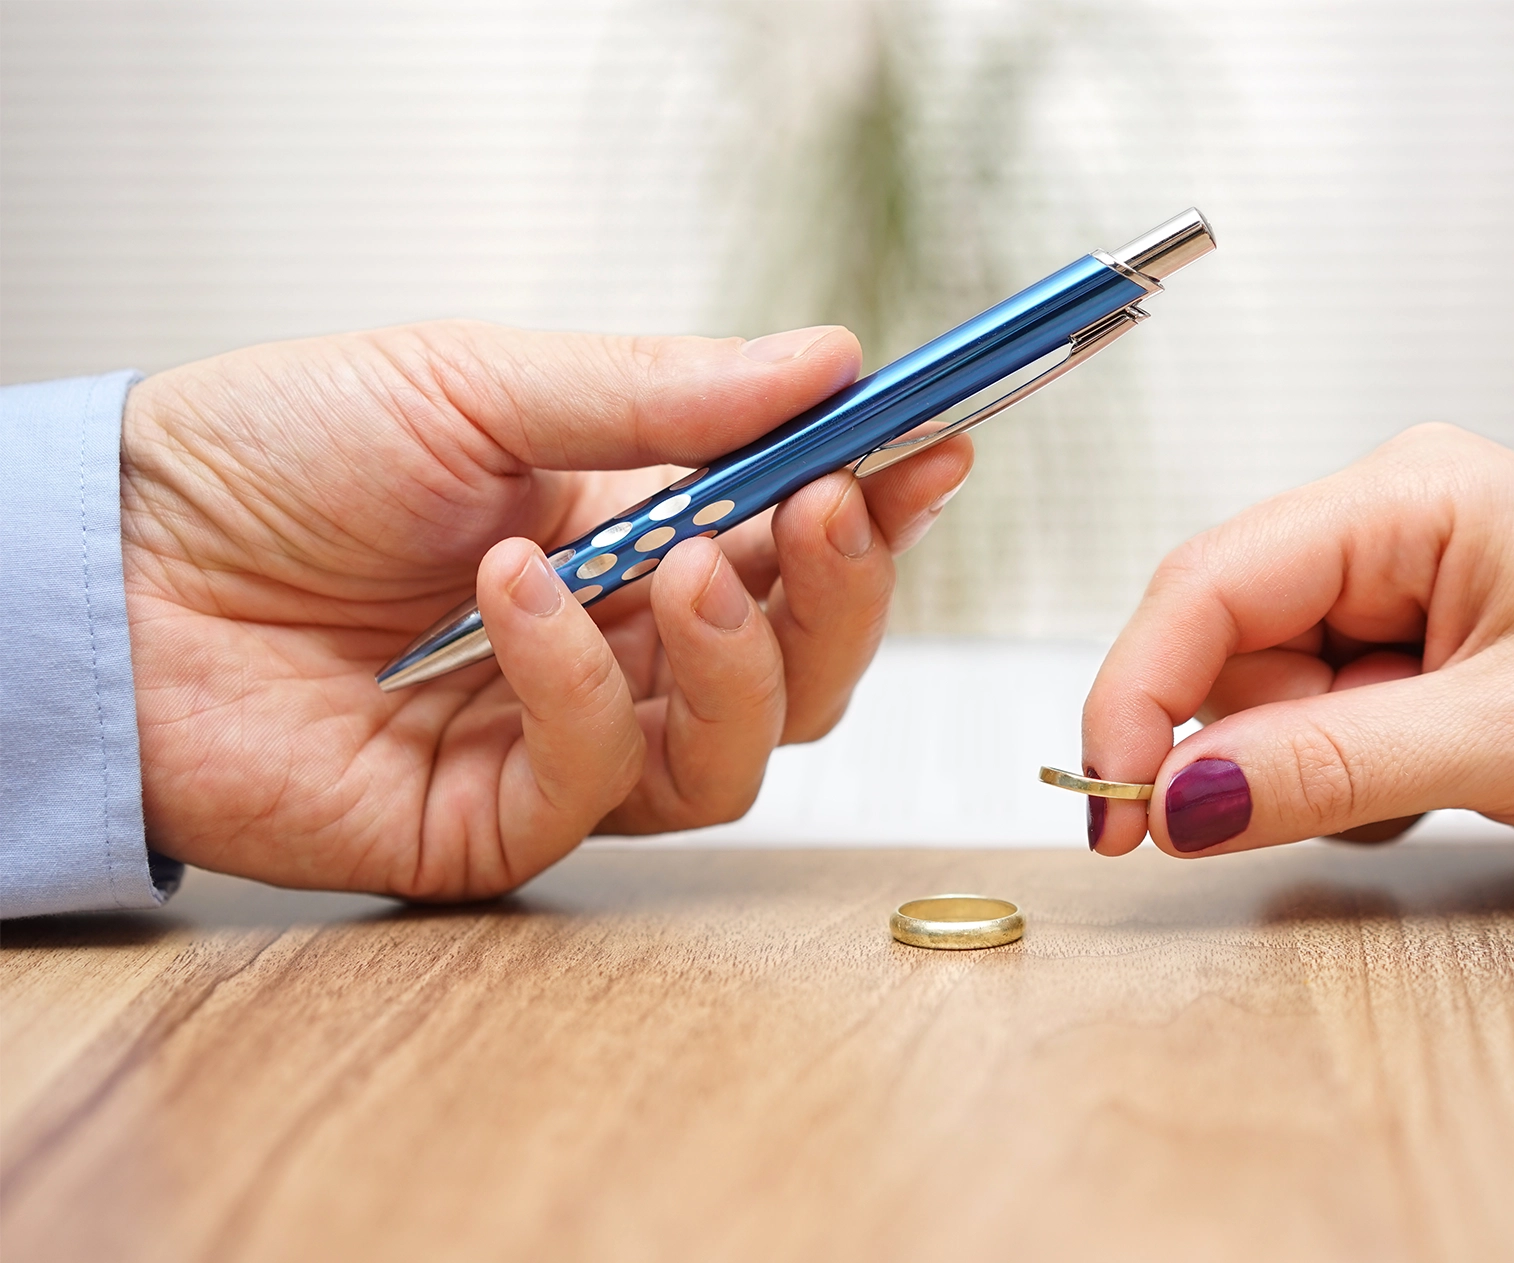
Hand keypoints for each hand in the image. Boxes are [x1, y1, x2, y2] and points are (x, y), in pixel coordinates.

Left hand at [121, 321, 970, 897]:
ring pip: (736, 752)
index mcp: (628, 538)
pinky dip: (578, 682)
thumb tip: (831, 361)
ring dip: (735, 656)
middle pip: (801, 671)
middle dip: (838, 595)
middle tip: (832, 511)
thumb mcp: (478, 381)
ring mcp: (561, 746)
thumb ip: (661, 392)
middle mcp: (614, 652)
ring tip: (675, 564)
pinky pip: (599, 783)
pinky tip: (512, 595)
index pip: (790, 547)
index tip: (934, 449)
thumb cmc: (276, 456)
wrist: (114, 562)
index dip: (874, 508)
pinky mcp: (495, 827)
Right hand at [1083, 425, 1513, 863]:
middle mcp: (1384, 531)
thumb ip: (1330, 766)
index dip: (1137, 691)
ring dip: (1307, 767)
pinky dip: (1342, 780)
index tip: (1110, 802)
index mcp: (1406, 497)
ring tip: (1436, 780)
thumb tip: (1176, 799)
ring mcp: (1392, 596)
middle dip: (1248, 741)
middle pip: (1222, 642)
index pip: (1210, 582)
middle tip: (1310, 808)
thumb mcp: (1513, 738)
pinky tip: (1439, 784)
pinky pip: (1307, 728)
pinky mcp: (1404, 659)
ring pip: (1259, 697)